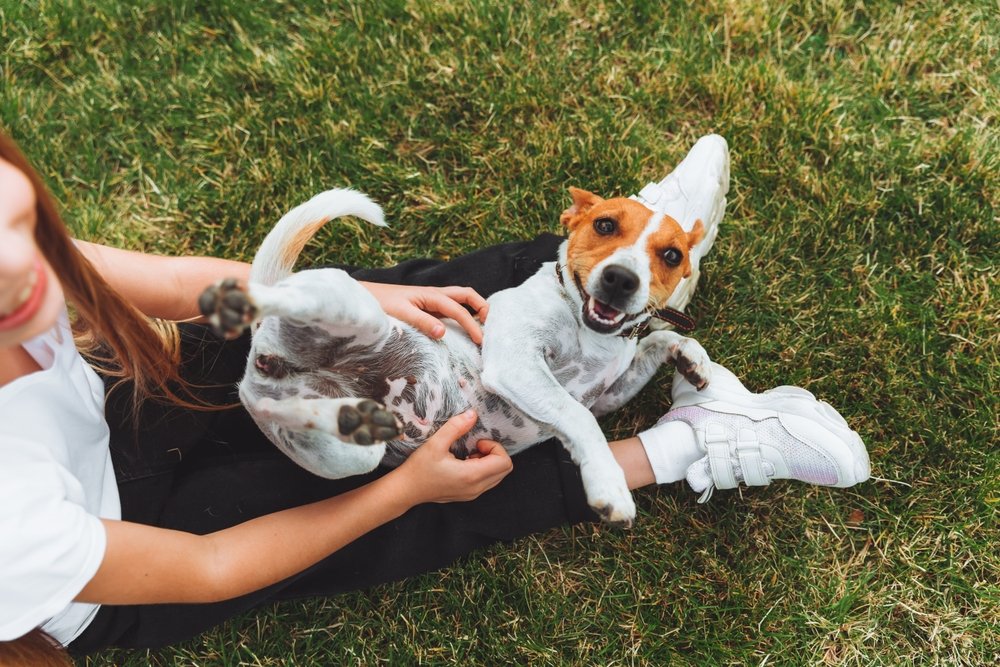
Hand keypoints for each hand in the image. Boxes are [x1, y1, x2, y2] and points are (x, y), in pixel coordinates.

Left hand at [360, 282, 488, 343]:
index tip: (480, 341)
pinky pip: (449, 308)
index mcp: (431, 295)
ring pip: (459, 300)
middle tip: (490, 326)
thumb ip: (422, 322)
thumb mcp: (401, 314)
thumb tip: (443, 333)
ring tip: (482, 326)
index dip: (472, 325)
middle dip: (482, 307)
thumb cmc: (380, 304)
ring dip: (473, 309)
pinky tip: (461, 329)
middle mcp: (434, 295)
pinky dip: (461, 315)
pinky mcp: (426, 307)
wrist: (364, 297)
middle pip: (466, 295)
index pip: (459, 310)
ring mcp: (431, 300)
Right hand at [395, 410, 511, 503]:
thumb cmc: (419, 468)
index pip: (504, 462)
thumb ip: (456, 427)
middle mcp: (476, 488)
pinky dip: (483, 470)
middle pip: (504, 470)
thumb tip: (472, 414)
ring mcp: (473, 494)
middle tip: (474, 446)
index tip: (476, 442)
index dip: (495, 447)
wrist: (406, 490)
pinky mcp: (468, 495)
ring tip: (468, 454)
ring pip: (498, 476)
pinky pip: (487, 482)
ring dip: (489, 462)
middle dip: (494, 453)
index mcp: (471, 476)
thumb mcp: (435, 443)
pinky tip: (464, 463)